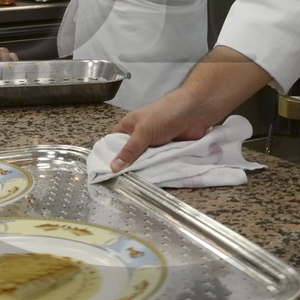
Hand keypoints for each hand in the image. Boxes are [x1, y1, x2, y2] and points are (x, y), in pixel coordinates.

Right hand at [108, 47, 270, 171]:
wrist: (196, 111)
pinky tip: (151, 183)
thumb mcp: (143, 132)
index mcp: (129, 126)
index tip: (103, 174)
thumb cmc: (166, 114)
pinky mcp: (167, 151)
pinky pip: (159, 164)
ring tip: (134, 188)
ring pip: (144, 162)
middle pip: (129, 156)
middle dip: (127, 168)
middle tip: (119, 186)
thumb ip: (130, 150)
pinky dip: (157, 170)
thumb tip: (113, 167)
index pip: (113, 143)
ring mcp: (154, 145)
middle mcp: (140, 136)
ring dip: (143, 171)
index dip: (108, 156)